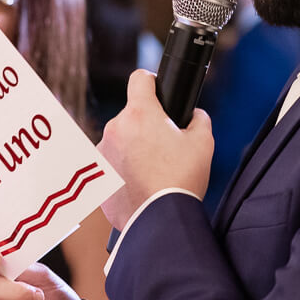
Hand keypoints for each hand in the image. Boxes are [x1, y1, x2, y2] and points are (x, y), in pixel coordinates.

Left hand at [98, 69, 213, 229]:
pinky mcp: (96, 174)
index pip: (140, 79)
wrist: (159, 219)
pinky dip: (125, 169)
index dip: (152, 82)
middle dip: (147, 126)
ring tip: (154, 170)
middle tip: (166, 146)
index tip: (157, 91)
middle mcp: (115, 128)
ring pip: (121, 140)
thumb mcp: (203, 143)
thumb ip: (198, 119)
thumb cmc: (181, 180)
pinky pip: (113, 163)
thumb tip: (193, 115)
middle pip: (132, 115)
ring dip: (134, 148)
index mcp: (140, 114)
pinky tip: (141, 183)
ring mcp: (102, 151)